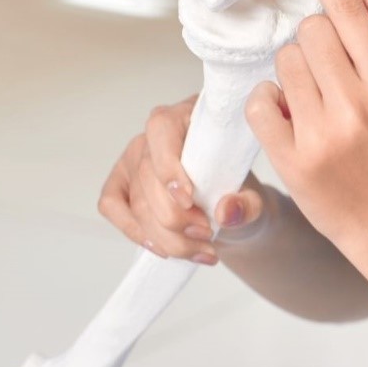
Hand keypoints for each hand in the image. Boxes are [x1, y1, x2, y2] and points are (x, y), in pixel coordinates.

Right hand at [98, 95, 271, 264]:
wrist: (230, 210)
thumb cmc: (238, 191)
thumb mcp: (256, 198)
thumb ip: (248, 204)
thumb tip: (226, 212)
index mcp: (189, 116)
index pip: (162, 128)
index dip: (169, 166)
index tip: (189, 199)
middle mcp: (155, 135)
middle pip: (148, 176)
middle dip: (176, 217)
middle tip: (207, 234)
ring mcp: (134, 158)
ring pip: (136, 201)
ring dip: (166, 236)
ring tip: (200, 249)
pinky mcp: (121, 182)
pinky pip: (112, 206)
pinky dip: (136, 232)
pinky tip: (164, 248)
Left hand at [245, 0, 367, 276]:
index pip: (348, 13)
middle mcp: (360, 106)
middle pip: (310, 33)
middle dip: (312, 47)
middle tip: (326, 78)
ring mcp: (325, 136)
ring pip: (284, 64)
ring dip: (291, 77)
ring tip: (312, 107)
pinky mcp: (295, 163)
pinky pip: (262, 104)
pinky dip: (270, 106)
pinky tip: (290, 123)